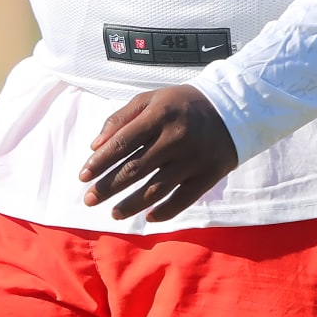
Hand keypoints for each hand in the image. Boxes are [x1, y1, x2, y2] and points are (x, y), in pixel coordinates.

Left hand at [79, 85, 239, 222]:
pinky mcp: (208, 175)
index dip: (100, 162)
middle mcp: (175, 138)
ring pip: (156, 188)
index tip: (83, 176)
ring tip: (113, 213)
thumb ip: (121, 118)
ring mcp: (193, 159)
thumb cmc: (183, 104)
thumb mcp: (152, 99)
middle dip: (108, 187)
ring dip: (131, 204)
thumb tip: (95, 146)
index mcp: (159, 115)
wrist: (234, 108)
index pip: (122, 143)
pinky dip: (164, 211)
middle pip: (135, 169)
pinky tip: (148, 218)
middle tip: (89, 200)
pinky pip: (183, 199)